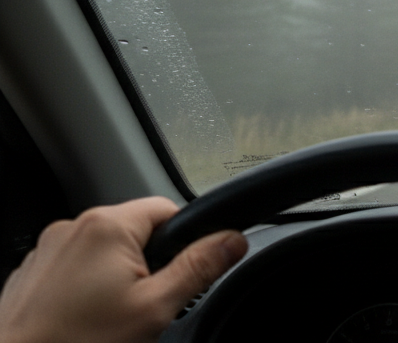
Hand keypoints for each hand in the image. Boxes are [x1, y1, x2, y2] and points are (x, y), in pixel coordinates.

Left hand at [0, 196, 247, 342]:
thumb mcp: (155, 308)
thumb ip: (199, 268)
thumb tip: (232, 240)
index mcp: (107, 225)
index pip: (170, 209)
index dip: (184, 243)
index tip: (180, 275)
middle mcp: (74, 226)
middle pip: (137, 231)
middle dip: (148, 265)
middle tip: (143, 306)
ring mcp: (48, 248)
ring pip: (105, 251)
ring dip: (117, 277)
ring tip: (110, 318)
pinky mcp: (33, 271)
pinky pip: (76, 267)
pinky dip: (87, 288)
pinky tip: (85, 320)